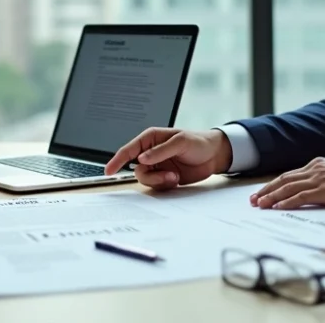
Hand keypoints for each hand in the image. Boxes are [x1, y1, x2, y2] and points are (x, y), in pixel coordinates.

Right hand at [104, 128, 232, 189]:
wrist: (215, 155)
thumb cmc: (198, 141)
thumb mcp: (181, 142)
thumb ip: (161, 150)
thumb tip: (141, 158)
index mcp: (151, 139)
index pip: (129, 149)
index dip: (117, 160)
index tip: (109, 170)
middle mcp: (151, 153)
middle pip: (138, 169)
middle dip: (150, 176)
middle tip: (167, 176)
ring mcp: (158, 165)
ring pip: (146, 179)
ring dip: (159, 181)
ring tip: (174, 177)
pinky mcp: (165, 177)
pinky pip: (157, 185)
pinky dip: (165, 185)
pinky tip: (176, 179)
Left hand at [250, 158, 324, 209]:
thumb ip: (322, 180)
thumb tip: (309, 192)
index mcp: (317, 165)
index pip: (289, 175)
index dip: (273, 185)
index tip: (262, 193)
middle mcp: (314, 169)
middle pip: (283, 180)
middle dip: (266, 190)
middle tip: (253, 200)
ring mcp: (319, 179)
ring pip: (288, 188)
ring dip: (271, 197)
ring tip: (259, 205)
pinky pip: (300, 196)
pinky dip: (286, 202)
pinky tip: (277, 207)